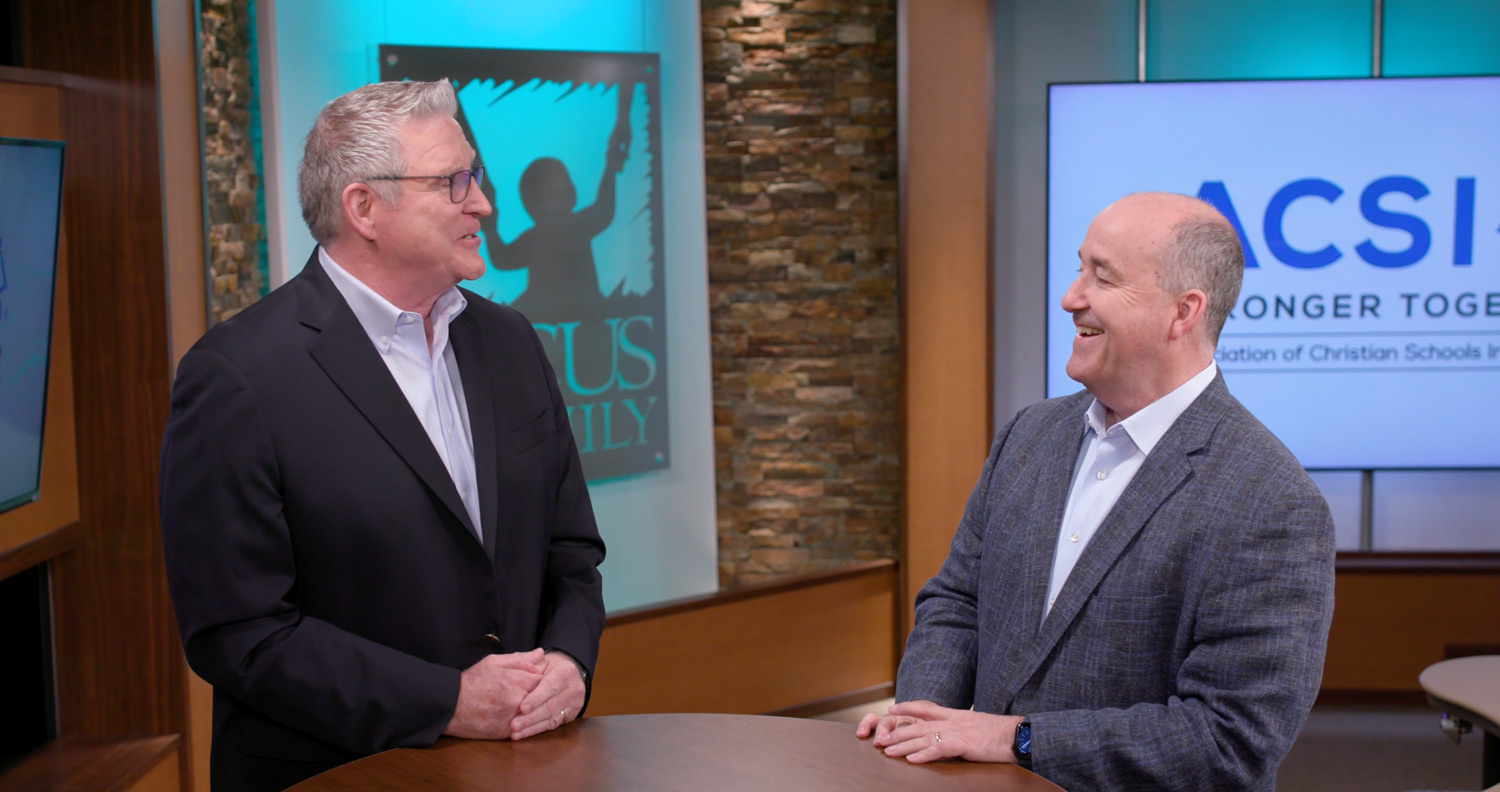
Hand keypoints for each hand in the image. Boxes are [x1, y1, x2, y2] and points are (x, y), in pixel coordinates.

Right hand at [442, 649, 545, 738]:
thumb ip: (520, 659)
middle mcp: (518, 700)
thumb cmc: (472, 681)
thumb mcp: (493, 662)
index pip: (545, 680)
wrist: (451, 706)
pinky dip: (522, 723)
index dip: (542, 681)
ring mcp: (513, 718)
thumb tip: (540, 653)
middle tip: (532, 694)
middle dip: (540, 697)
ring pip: (535, 715)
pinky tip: (514, 717)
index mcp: (517, 680)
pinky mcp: (507, 732)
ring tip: (523, 706)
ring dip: (533, 711)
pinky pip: (523, 728)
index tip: (537, 681)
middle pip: (543, 699)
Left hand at [508, 650, 586, 739]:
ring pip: (552, 718)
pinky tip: (523, 734)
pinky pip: (553, 725)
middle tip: (513, 725)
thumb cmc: (549, 667)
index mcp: (567, 671)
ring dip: (531, 727)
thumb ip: (530, 663)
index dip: (536, 698)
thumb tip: (523, 665)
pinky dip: (536, 730)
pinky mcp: (571, 715)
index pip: (550, 686)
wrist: (567, 674)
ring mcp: (575, 703)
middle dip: (530, 717)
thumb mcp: (541, 661)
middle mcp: (574, 688)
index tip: (522, 708)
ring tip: (515, 732)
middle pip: (551, 706)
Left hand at [867, 700, 1023, 763]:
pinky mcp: (963, 744)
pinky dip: (924, 754)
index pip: (926, 708)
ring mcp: (957, 732)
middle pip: (918, 726)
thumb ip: (961, 727)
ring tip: (888, 751)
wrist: (1016, 734)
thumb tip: (951, 735)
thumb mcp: (976, 725)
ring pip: (924, 738)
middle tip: (880, 738)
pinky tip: (911, 760)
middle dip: (898, 732)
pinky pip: (939, 750)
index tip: (892, 708)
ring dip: (903, 745)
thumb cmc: (999, 733)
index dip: (908, 708)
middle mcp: (952, 721)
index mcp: (955, 715)